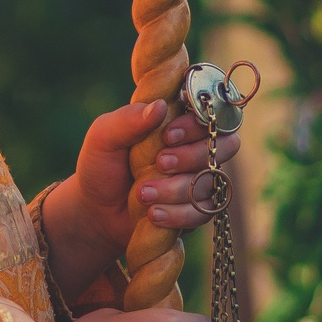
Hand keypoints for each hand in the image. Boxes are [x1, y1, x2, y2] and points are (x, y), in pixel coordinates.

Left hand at [44, 97, 241, 296]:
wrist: (95, 211)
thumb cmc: (102, 165)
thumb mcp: (104, 137)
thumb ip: (127, 119)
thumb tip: (159, 106)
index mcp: (177, 120)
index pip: (210, 112)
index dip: (197, 124)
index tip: (168, 135)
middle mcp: (195, 146)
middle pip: (225, 145)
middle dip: (192, 156)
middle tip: (160, 163)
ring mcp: (199, 178)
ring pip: (210, 181)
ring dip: (176, 189)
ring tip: (142, 193)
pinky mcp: (197, 208)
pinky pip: (204, 211)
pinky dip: (178, 214)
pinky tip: (153, 214)